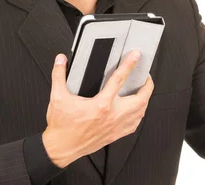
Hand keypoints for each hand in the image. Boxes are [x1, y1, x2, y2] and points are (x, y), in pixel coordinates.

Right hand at [42, 51, 153, 167]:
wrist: (61, 148)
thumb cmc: (62, 126)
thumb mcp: (57, 97)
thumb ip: (59, 75)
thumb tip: (60, 60)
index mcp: (101, 105)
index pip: (119, 79)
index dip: (129, 65)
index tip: (135, 56)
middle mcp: (112, 116)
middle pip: (140, 98)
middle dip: (147, 85)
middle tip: (145, 76)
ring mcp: (116, 126)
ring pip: (140, 112)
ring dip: (145, 100)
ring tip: (143, 91)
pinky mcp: (115, 135)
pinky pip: (135, 124)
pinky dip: (139, 114)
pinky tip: (137, 110)